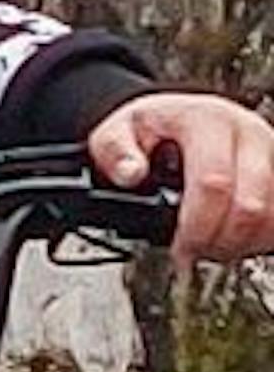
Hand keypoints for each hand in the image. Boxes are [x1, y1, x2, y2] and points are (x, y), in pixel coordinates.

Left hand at [87, 92, 273, 264]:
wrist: (174, 119)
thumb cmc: (149, 129)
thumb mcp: (115, 131)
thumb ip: (113, 151)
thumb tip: (130, 174)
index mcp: (207, 120)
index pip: (213, 182)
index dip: (196, 226)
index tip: (179, 248)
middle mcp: (248, 133)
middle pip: (250, 205)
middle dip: (217, 241)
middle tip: (191, 252)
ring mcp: (270, 153)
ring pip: (271, 216)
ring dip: (240, 243)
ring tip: (208, 245)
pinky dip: (258, 238)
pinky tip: (230, 239)